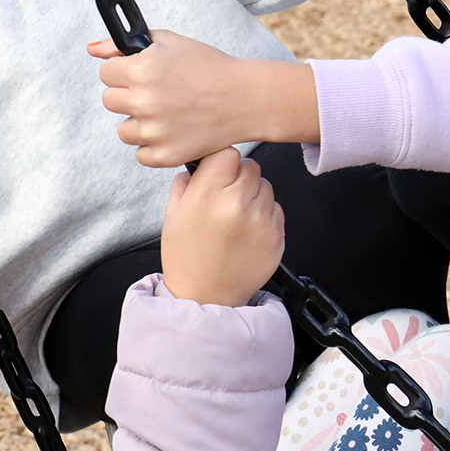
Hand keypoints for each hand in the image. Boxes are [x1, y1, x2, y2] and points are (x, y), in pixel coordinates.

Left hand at [89, 30, 319, 166]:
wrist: (244, 98)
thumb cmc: (210, 66)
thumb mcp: (169, 42)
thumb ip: (125, 45)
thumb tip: (92, 49)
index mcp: (141, 70)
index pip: (106, 73)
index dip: (123, 71)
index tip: (141, 73)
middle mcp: (143, 102)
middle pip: (110, 101)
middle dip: (129, 96)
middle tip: (157, 92)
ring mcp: (153, 132)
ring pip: (124, 130)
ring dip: (139, 123)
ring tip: (167, 113)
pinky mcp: (165, 155)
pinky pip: (141, 154)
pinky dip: (153, 146)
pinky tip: (172, 131)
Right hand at [160, 148, 283, 305]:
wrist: (206, 298)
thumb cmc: (187, 258)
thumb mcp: (172, 215)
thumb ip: (186, 182)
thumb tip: (201, 162)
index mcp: (207, 195)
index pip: (228, 153)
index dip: (221, 161)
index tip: (217, 172)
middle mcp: (237, 204)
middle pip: (250, 166)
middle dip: (238, 177)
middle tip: (225, 198)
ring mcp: (261, 221)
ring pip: (266, 186)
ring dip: (253, 195)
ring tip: (236, 217)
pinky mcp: (277, 236)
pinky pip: (276, 209)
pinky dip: (264, 215)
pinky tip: (247, 231)